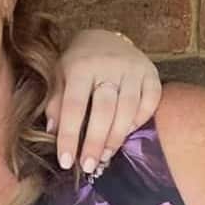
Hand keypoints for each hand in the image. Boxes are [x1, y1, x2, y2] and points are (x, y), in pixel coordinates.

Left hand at [44, 29, 160, 172]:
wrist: (104, 38)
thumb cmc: (77, 63)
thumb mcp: (59, 77)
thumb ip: (55, 103)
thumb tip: (53, 132)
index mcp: (80, 66)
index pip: (74, 106)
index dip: (70, 135)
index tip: (66, 161)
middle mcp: (108, 66)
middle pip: (104, 110)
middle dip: (95, 142)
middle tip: (88, 166)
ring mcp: (133, 69)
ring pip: (128, 109)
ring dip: (116, 137)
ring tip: (104, 156)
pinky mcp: (152, 73)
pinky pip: (150, 103)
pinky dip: (140, 121)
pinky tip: (127, 134)